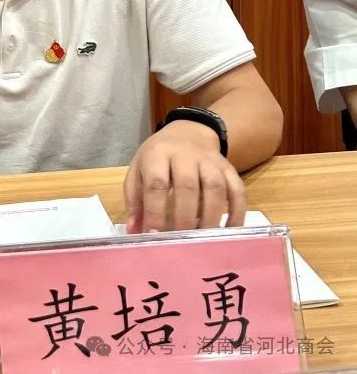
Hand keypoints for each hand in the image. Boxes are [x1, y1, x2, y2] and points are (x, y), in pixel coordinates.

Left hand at [124, 120, 245, 233]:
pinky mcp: (228, 168)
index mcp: (158, 154)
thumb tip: (136, 232)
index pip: (157, 183)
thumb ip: (135, 200)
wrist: (187, 132)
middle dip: (184, 217)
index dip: (155, 211)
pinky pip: (237, 190)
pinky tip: (229, 232)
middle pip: (188, 185)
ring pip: (215, 187)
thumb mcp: (139, 170)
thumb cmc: (158, 158)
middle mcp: (185, 154)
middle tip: (180, 241)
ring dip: (210, 217)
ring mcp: (210, 160)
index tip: (154, 235)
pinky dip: (237, 213)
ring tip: (203, 240)